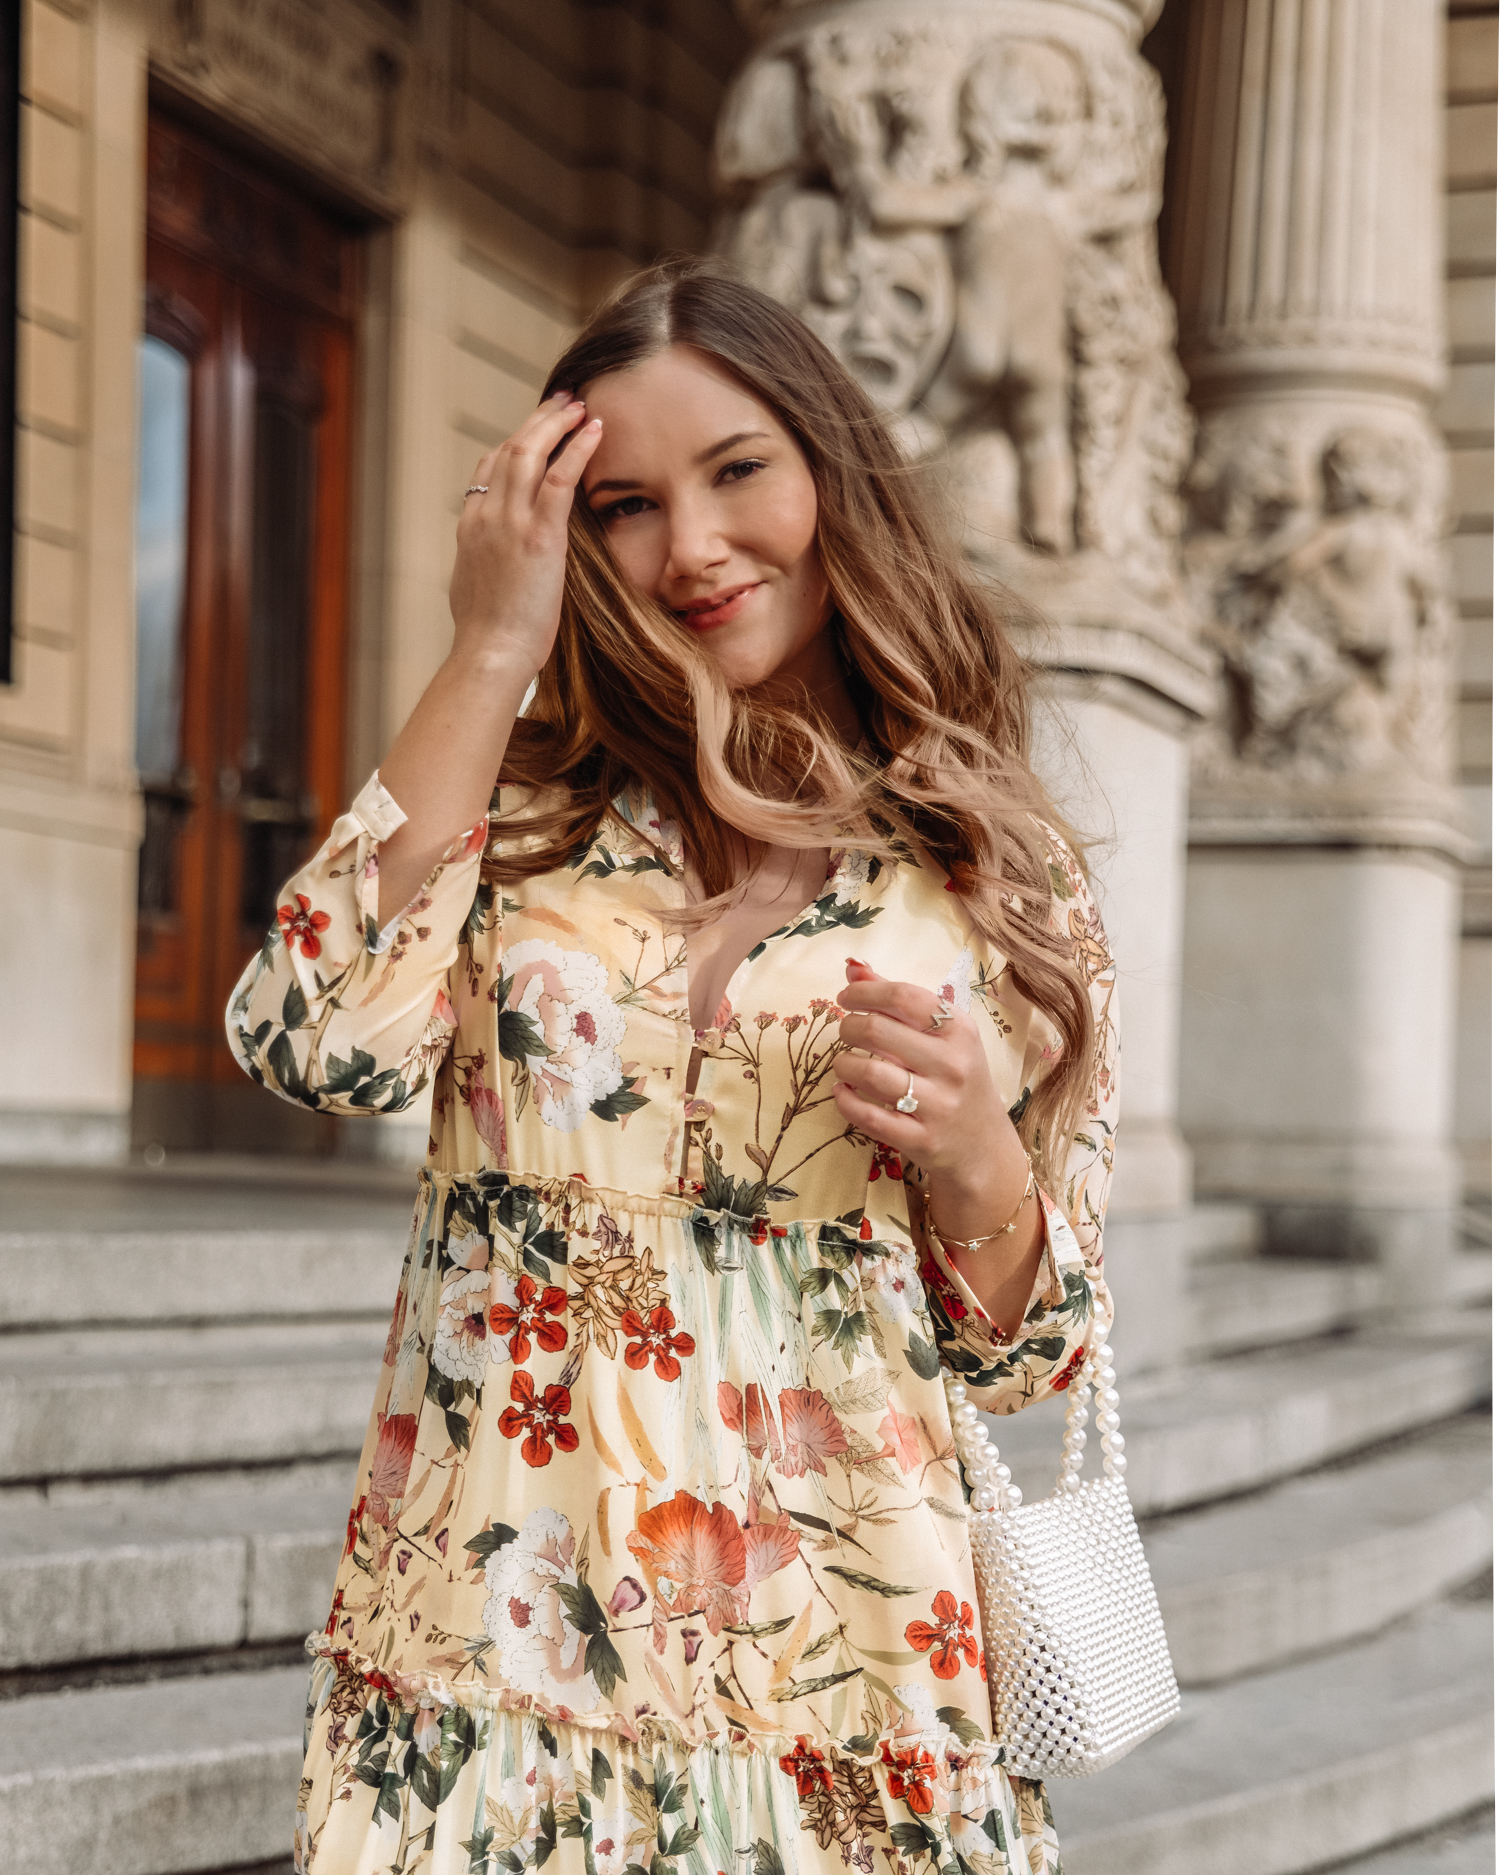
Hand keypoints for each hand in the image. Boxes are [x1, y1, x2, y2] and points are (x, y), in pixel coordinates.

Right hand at [449, 391, 602, 674]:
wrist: (490, 653)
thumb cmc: (487, 638)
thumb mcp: (475, 591)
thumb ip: (483, 567)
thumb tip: (488, 568)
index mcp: (470, 528)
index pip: (488, 469)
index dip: (513, 444)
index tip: (536, 432)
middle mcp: (486, 515)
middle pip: (508, 448)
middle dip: (537, 421)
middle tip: (562, 402)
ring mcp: (509, 522)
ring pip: (530, 451)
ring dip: (557, 422)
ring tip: (580, 406)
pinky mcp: (539, 535)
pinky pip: (558, 477)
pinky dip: (576, 448)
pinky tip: (595, 430)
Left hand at [832, 961, 1012, 1181]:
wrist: (984, 1146)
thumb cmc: (958, 1079)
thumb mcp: (944, 1036)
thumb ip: (899, 1001)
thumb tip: (853, 967)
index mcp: (960, 1030)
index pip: (903, 996)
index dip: (864, 992)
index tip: (846, 998)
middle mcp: (952, 1065)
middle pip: (878, 1031)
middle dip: (848, 1026)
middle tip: (846, 1031)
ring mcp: (939, 1105)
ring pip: (869, 1074)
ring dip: (843, 1064)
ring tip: (845, 1063)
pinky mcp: (921, 1140)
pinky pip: (868, 1117)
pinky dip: (845, 1101)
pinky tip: (843, 1091)